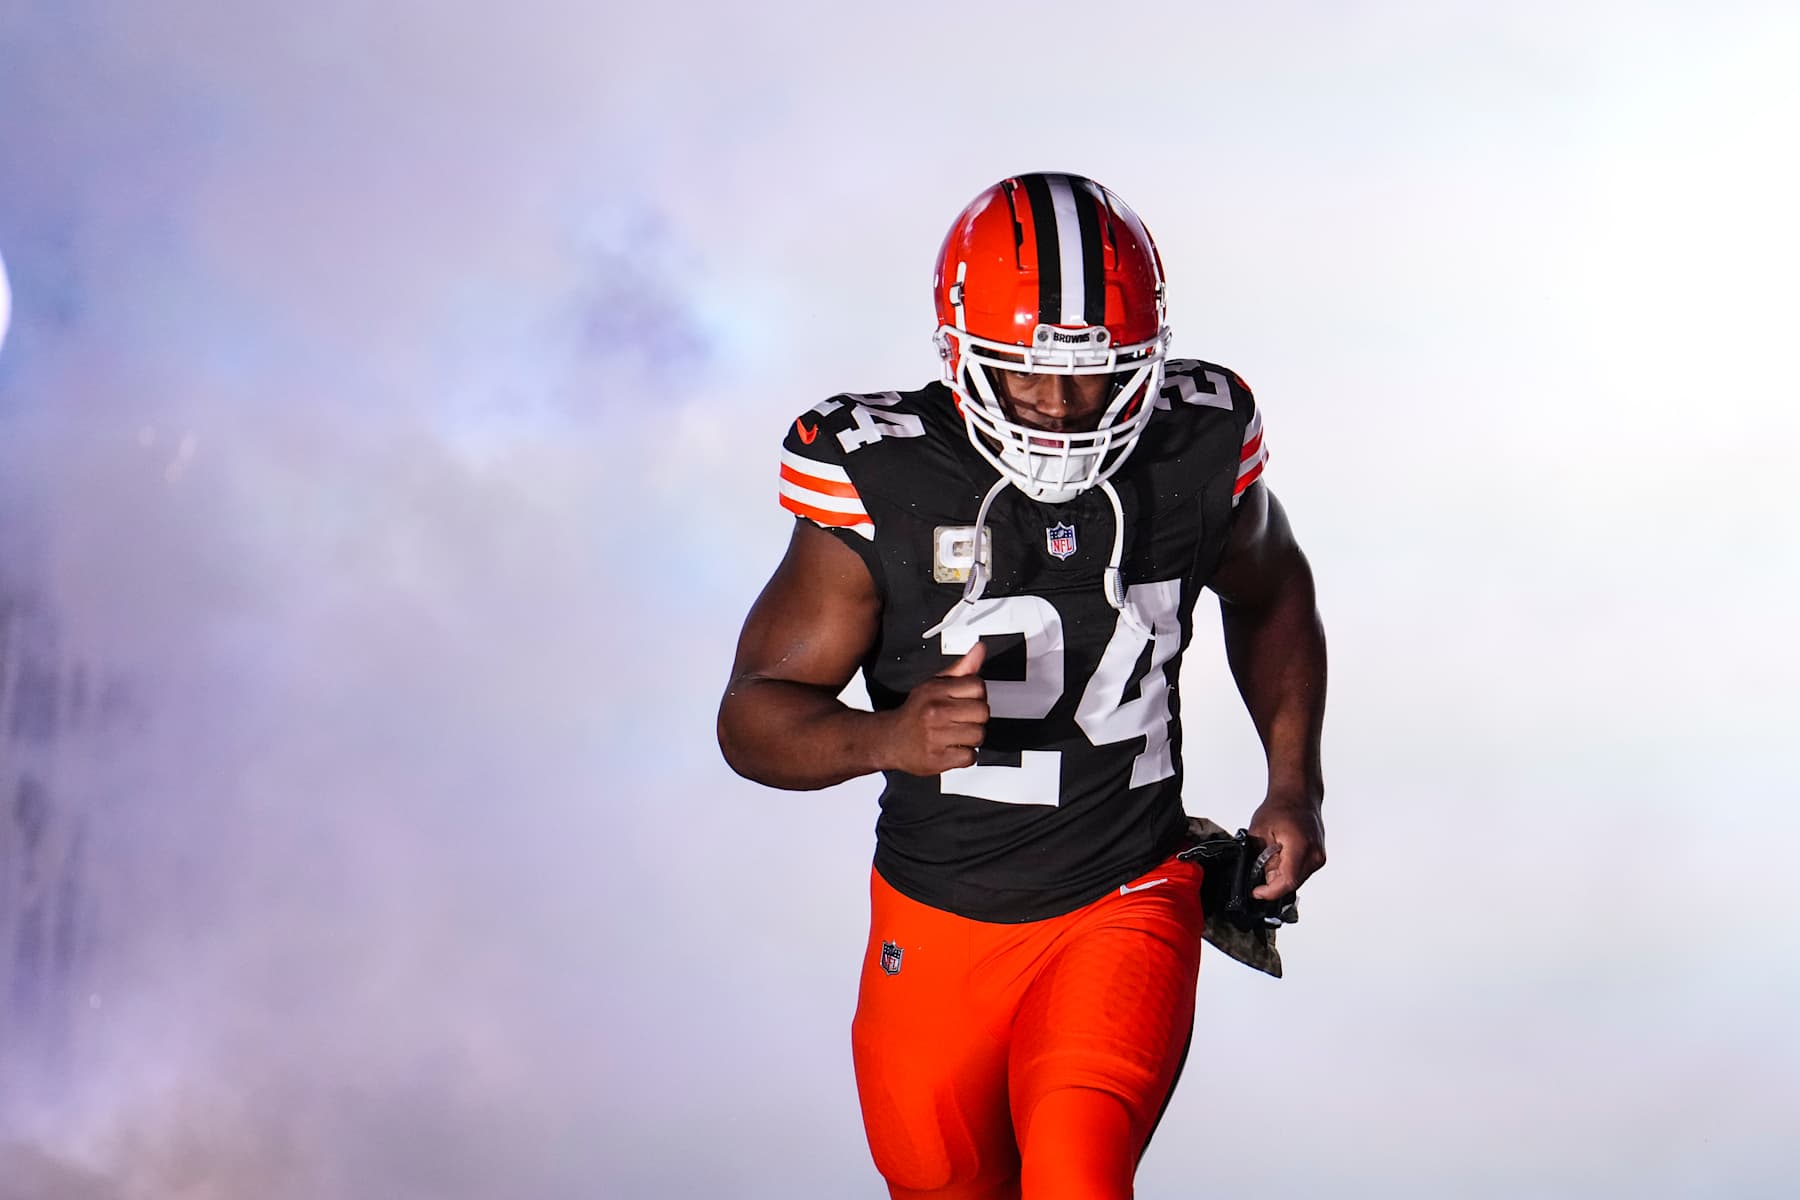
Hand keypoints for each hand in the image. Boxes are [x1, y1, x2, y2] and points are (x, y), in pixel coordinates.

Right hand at [876, 642, 988, 775]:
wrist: (890, 740)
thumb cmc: (916, 712)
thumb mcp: (935, 685)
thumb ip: (961, 669)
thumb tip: (980, 649)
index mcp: (936, 691)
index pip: (978, 686)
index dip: (976, 695)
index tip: (966, 701)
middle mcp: (935, 711)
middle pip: (982, 712)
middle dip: (976, 718)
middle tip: (962, 720)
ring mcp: (936, 736)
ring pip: (978, 735)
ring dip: (972, 738)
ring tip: (957, 735)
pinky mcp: (937, 758)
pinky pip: (970, 757)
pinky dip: (965, 756)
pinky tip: (952, 748)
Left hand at [1246, 798, 1325, 900]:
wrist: (1298, 795)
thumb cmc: (1280, 807)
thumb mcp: (1259, 832)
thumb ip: (1258, 858)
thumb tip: (1256, 878)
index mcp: (1300, 847)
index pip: (1287, 881)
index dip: (1269, 892)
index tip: (1257, 892)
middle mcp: (1314, 855)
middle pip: (1291, 884)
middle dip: (1273, 883)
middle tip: (1259, 870)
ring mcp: (1319, 857)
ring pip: (1297, 880)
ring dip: (1281, 876)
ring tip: (1270, 858)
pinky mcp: (1319, 858)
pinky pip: (1301, 872)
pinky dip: (1288, 870)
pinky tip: (1281, 856)